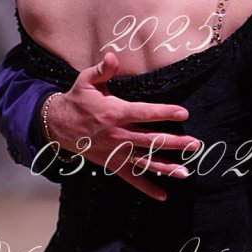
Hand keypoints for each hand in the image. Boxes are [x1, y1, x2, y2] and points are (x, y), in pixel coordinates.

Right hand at [46, 52, 201, 200]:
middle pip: (151, 140)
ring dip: (166, 168)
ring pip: (145, 162)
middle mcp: (117, 135)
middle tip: (195, 144)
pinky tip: (163, 195)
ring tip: (186, 172)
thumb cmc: (76, 100)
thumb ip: (102, 69)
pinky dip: (147, 188)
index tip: (184, 113)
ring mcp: (116, 152)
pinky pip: (132, 178)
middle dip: (175, 142)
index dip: (164, 112)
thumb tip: (113, 56)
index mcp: (114, 113)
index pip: (144, 113)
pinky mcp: (112, 164)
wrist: (56, 126)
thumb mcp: (86, 81)